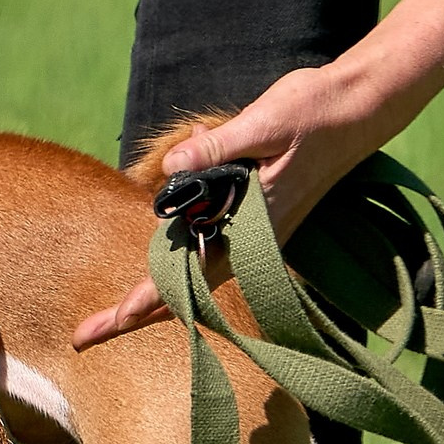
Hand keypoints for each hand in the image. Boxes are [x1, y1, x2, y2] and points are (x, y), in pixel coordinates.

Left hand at [73, 61, 385, 350]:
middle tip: (84, 336)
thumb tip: (172, 170)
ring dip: (154, 292)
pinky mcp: (257, 218)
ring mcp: (256, 232)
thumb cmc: (314, 111)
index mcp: (254, 224)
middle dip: (136, 313)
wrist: (360, 106)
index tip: (111, 324)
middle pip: (186, 288)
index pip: (191, 274)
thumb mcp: (264, 121)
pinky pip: (210, 247)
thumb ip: (217, 147)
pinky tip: (159, 262)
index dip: (147, 300)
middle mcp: (254, 238)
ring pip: (195, 272)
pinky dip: (179, 259)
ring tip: (109, 318)